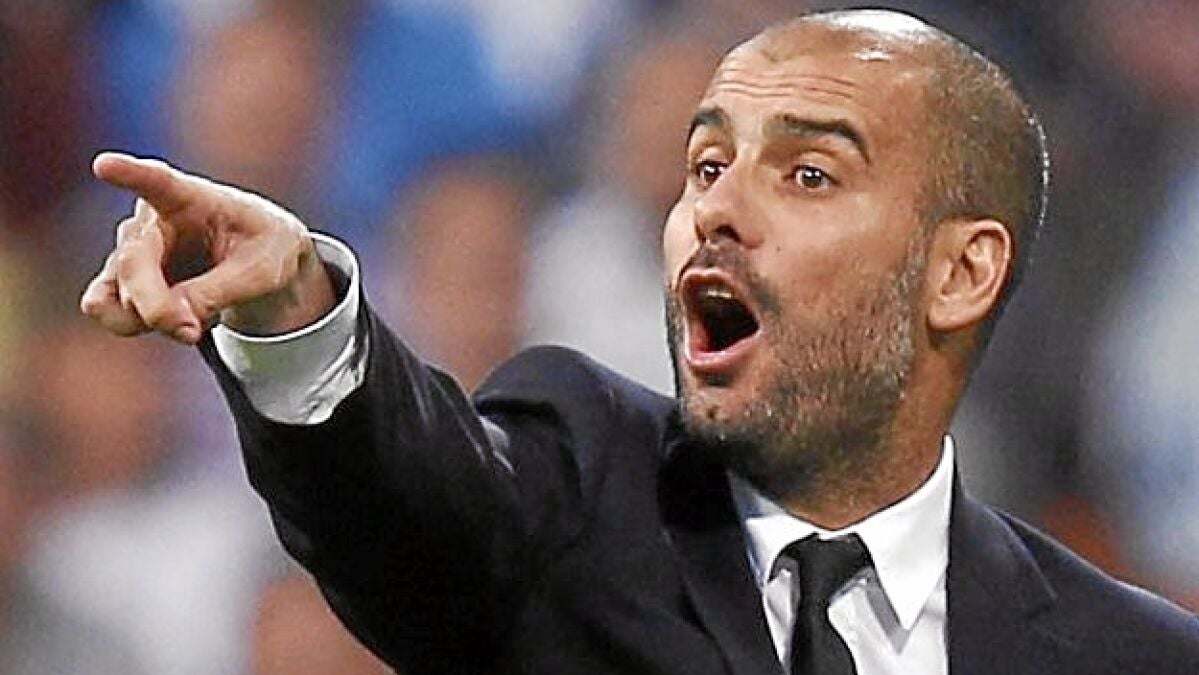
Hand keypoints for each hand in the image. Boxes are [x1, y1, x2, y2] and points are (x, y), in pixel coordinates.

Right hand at [80, 152, 335, 344]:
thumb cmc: (264, 250)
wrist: (259, 265)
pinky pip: (110, 312)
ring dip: (150, 319)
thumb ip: (216, 293)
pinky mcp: (123, 281)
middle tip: (189, 331)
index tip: (105, 165)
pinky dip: (140, 326)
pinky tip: (179, 320)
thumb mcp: (260, 271)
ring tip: (197, 319)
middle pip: (133, 265)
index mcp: (191, 197)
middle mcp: (150, 220)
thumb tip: (174, 324)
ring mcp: (131, 251)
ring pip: (114, 295)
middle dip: (156, 307)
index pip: (158, 182)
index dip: (130, 174)